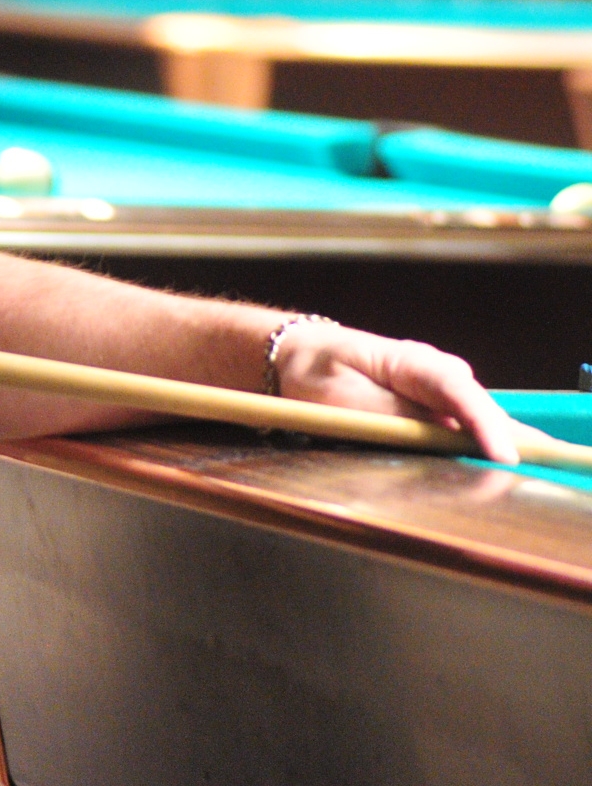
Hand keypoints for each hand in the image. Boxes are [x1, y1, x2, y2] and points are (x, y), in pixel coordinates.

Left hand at [272, 321, 524, 462]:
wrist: (299, 356)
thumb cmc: (317, 371)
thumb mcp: (343, 396)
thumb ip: (391, 415)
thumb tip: (436, 434)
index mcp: (414, 362)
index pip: (459, 392)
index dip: (485, 425)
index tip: (505, 455)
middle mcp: (437, 375)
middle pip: (481, 411)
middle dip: (507, 441)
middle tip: (534, 473)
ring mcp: (437, 394)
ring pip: (476, 424)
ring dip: (493, 449)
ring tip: (520, 476)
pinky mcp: (431, 412)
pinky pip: (460, 433)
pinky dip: (476, 450)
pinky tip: (494, 468)